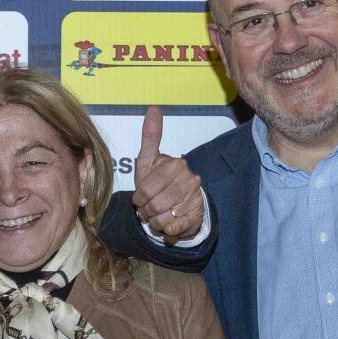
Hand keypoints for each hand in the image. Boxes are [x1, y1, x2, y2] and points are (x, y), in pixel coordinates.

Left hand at [132, 106, 204, 242]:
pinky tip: (167, 226)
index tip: (140, 198)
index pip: (147, 188)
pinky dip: (168, 231)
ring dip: (154, 221)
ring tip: (156, 215)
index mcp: (176, 165)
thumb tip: (154, 108)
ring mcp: (195, 198)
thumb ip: (150, 136)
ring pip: (164, 218)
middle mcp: (189, 179)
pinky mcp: (198, 216)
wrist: (175, 204)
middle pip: (155, 204)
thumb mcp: (148, 160)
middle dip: (146, 211)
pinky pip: (177, 228)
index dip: (139, 198)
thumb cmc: (156, 181)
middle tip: (148, 209)